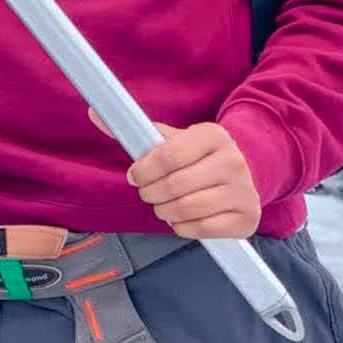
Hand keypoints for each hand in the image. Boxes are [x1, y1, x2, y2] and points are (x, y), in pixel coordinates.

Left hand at [89, 110, 261, 238]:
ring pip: (186, 210)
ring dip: (164, 211)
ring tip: (162, 204)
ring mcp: (243, 192)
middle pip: (174, 186)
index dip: (143, 169)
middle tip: (147, 192)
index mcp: (213, 135)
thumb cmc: (199, 155)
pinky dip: (182, 227)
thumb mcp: (175, 138)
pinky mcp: (247, 219)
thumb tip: (94, 113)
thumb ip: (138, 131)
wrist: (247, 171)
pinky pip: (202, 229)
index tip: (135, 175)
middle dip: (150, 193)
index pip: (167, 156)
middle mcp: (232, 162)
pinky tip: (182, 217)